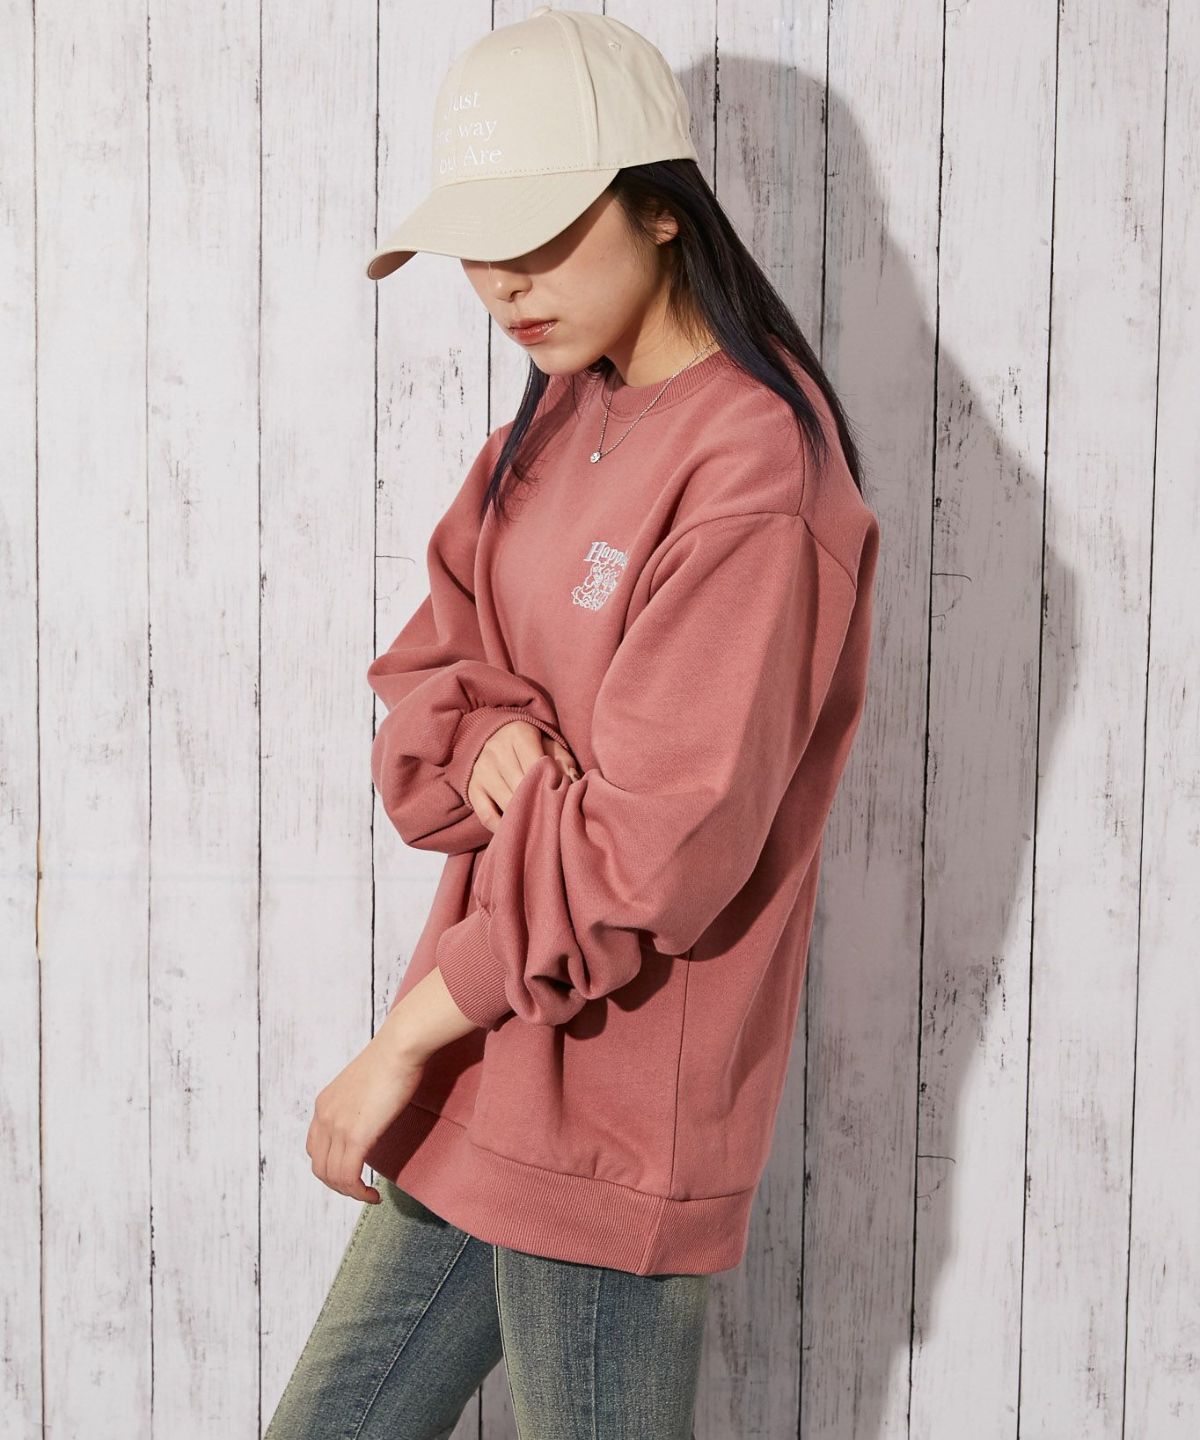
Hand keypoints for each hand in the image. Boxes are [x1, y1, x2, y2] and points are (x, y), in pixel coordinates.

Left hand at [305, 1034, 425, 1203]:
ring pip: (333, 1176)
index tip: (351, 1172)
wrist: (399, 1047)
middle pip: (320, 1167)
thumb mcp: (364, 1085)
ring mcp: (337, 1127)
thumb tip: (370, 1118)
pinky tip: (373, 1194)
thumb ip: (358, 1105)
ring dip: (350, 1192)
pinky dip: (358, 1192)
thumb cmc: (392, 1059)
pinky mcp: (355, 1136)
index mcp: (324, 1104)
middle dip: (338, 1185)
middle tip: (360, 1190)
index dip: (330, 1167)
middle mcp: (324, 1117)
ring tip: (368, 1195)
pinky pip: (348, 1176)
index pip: (315, 1148)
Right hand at [467, 720, 579, 833]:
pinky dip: (502, 827)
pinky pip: (487, 816)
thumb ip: (564, 762)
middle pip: (522, 786)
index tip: (562, 797)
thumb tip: (575, 783)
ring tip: (540, 824)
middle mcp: (496, 751)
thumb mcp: (549, 744)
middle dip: (540, 803)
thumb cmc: (529, 745)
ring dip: (525, 816)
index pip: (537, 766)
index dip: (551, 785)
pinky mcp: (472, 789)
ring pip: (506, 803)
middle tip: (554, 816)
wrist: (492, 737)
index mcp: (518, 735)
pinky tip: (517, 829)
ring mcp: (481, 772)